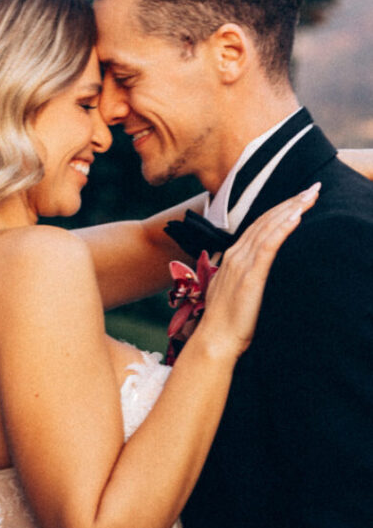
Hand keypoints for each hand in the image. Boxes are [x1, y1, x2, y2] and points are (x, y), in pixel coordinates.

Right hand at [198, 183, 319, 357]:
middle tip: (311, 188)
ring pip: (268, 227)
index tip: (299, 198)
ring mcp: (242, 263)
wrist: (215, 339)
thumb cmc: (226, 322)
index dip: (280, 209)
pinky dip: (282, 228)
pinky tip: (296, 217)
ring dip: (290, 209)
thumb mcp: (235, 292)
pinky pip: (268, 245)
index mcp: (233, 257)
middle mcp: (236, 255)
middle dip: (290, 202)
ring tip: (309, 196)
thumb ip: (244, 276)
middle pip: (265, 220)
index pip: (259, 225)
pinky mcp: (251, 275)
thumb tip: (257, 272)